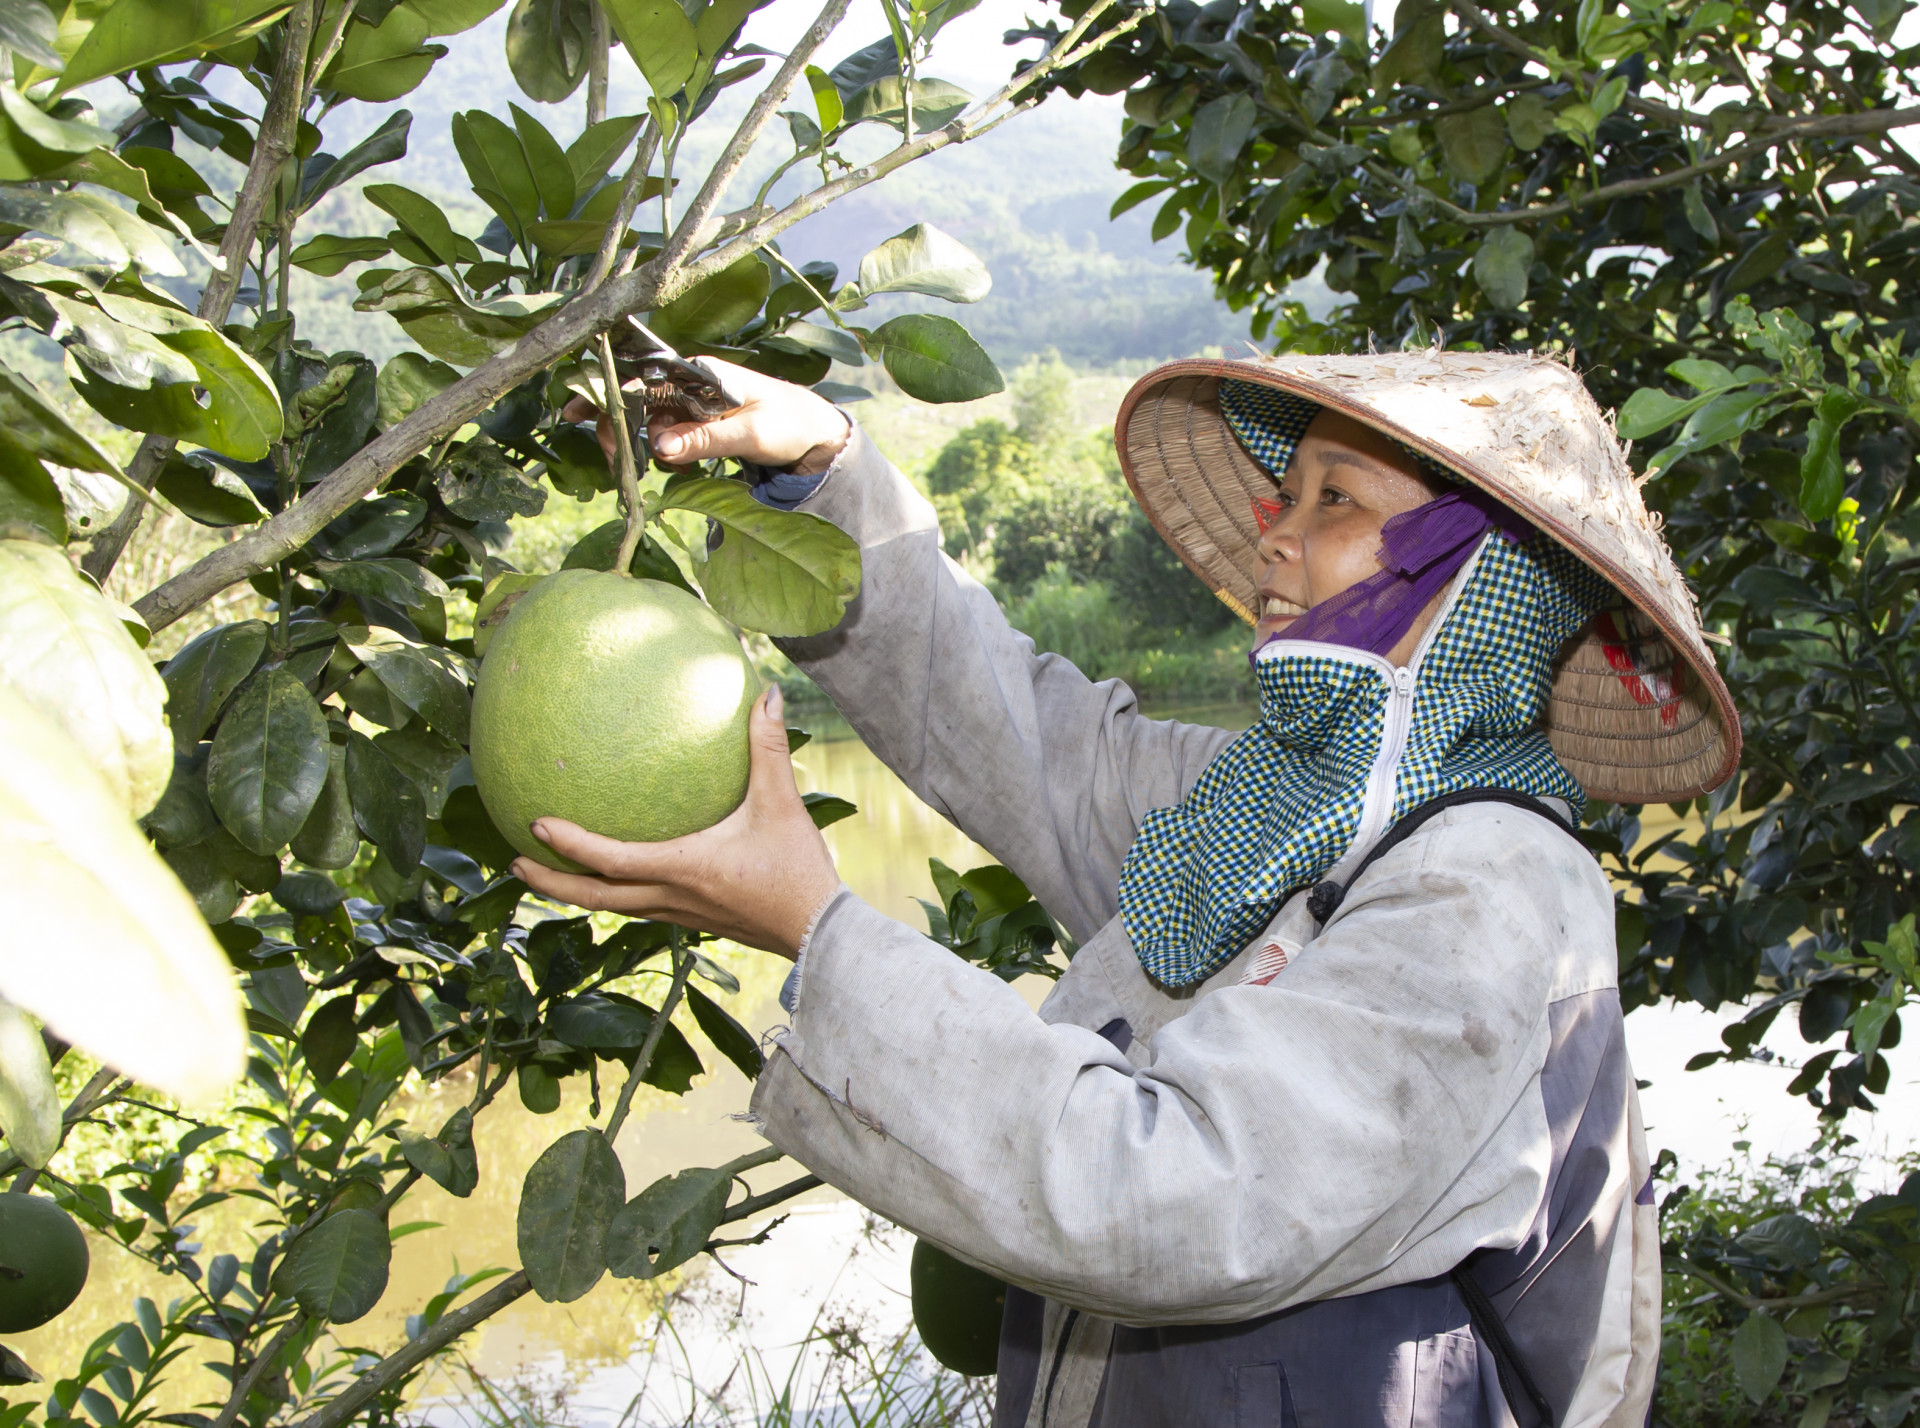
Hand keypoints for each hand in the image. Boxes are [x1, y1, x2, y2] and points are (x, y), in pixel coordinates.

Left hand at [509, 687, 840, 957]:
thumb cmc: (798, 869)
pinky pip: (639, 906)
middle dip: (550, 883)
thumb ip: (768, 747)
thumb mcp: (782, 803)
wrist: (819, 931)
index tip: (536, 823)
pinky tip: (616, 874)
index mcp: (682, 867)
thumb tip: (764, 694)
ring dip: (575, 892)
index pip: (610, 859)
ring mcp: (680, 914)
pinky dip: (612, 892)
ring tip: (547, 872)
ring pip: (612, 907)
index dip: (569, 844)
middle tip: (514, 861)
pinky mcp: (694, 919)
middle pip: (594, 897)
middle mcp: (671, 897)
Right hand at [561, 356, 849, 476]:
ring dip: (641, 444)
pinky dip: (661, 451)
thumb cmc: (788, 423)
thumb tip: (659, 447)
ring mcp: (690, 401)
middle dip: (616, 425)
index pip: (640, 374)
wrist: (813, 430)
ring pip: (645, 418)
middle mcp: (689, 381)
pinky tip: (677, 468)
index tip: (573, 409)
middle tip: (619, 460)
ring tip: (656, 468)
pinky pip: (663, 433)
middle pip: (633, 396)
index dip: (604, 389)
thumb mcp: (750, 433)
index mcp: (700, 373)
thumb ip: (705, 438)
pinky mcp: (695, 420)